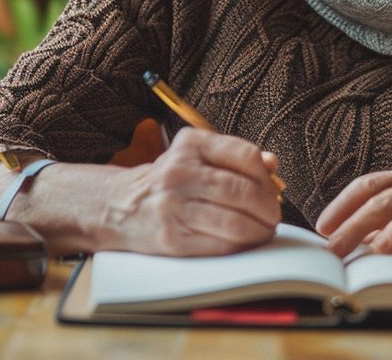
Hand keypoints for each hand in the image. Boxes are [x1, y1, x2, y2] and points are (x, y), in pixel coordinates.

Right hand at [101, 127, 281, 255]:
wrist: (118, 206)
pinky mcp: (171, 237)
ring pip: (235, 222)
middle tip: (272, 217)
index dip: (266, 177)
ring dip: (259, 231)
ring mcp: (173, 205)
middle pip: (243, 192)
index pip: (246, 155)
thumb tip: (272, 165)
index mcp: (191, 144)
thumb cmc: (168, 182)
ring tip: (263, 232)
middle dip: (267, 209)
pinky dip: (240, 245)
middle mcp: (180, 171)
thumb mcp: (195, 157)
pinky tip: (244, 242)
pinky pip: (220, 244)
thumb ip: (233, 158)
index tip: (271, 190)